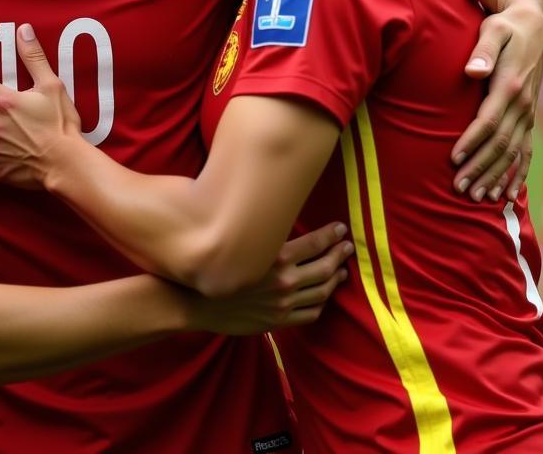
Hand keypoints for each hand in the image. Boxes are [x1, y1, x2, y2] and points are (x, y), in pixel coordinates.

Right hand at [185, 222, 351, 334]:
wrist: (195, 303)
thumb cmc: (213, 266)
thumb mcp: (239, 244)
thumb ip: (263, 237)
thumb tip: (279, 221)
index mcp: (274, 257)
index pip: (314, 244)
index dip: (330, 235)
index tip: (340, 229)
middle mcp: (283, 280)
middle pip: (324, 267)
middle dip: (339, 255)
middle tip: (347, 247)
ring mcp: (283, 303)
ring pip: (322, 291)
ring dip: (335, 279)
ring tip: (341, 270)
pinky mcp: (278, 321)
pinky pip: (310, 313)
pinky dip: (321, 303)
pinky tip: (324, 296)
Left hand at [453, 0, 542, 201]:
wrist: (531, 27)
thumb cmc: (502, 26)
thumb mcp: (492, 28)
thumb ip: (481, 50)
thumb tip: (471, 70)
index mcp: (510, 85)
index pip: (489, 120)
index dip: (472, 141)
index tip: (453, 158)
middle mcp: (522, 104)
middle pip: (500, 144)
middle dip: (480, 167)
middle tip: (459, 188)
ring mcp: (528, 114)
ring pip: (513, 152)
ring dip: (496, 176)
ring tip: (477, 197)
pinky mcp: (529, 118)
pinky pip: (525, 151)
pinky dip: (516, 173)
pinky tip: (505, 194)